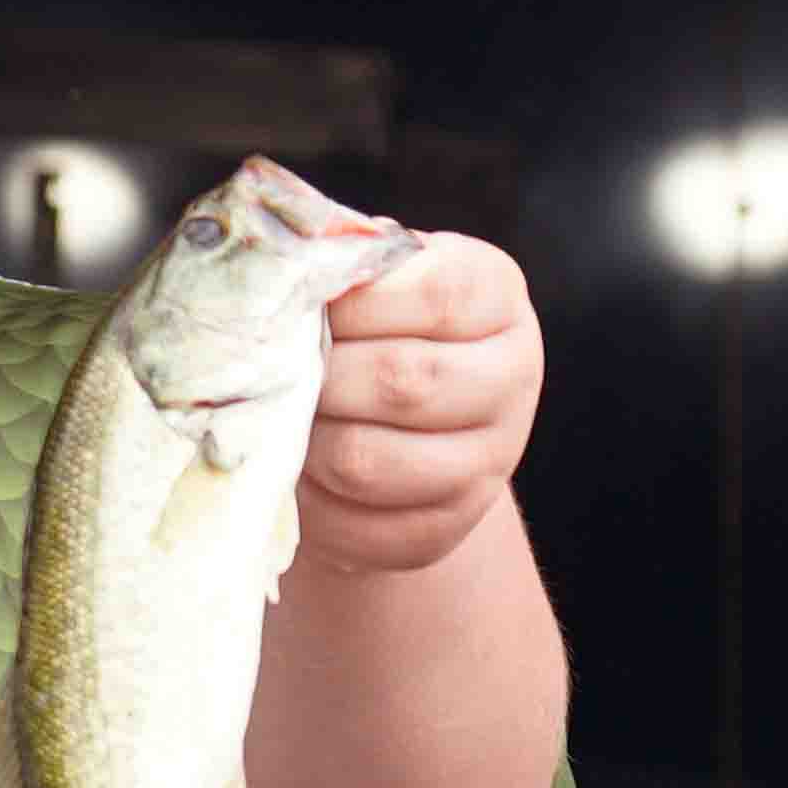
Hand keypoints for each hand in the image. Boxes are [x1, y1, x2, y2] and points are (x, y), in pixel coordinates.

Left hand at [302, 232, 541, 573]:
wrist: (401, 419)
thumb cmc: (372, 323)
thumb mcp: (370, 275)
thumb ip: (339, 261)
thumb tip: (284, 263)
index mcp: (496, 294)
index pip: (439, 294)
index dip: (357, 302)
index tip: (306, 303)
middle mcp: (512, 376)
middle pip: (406, 382)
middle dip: (322, 376)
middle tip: (275, 369)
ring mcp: (490, 459)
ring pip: (372, 461)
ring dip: (306, 441)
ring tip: (284, 418)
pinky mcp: (450, 526)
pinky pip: (365, 525)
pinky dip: (315, 503)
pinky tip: (301, 469)